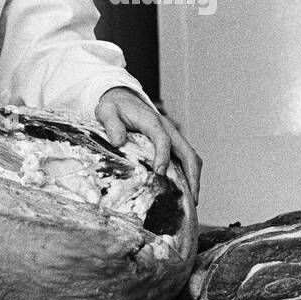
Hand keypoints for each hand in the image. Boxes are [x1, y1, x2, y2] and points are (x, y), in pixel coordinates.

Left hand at [96, 88, 201, 203]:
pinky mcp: (172, 142)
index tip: (159, 172)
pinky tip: (185, 191)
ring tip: (192, 201)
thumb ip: (112, 125)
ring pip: (191, 156)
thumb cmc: (114, 107)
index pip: (163, 138)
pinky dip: (189, 174)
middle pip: (187, 151)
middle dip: (191, 175)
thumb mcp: (106, 112)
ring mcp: (172, 136)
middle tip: (190, 199)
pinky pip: (186, 158)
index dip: (163, 155)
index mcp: (152, 121)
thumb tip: (117, 142)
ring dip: (194, 177)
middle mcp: (168, 128)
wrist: (122, 98)